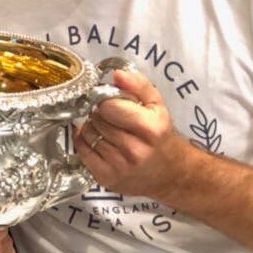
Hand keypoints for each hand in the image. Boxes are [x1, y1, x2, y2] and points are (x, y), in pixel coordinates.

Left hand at [75, 69, 189, 198]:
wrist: (170, 173)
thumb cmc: (160, 135)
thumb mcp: (157, 105)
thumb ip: (138, 85)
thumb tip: (116, 74)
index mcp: (150, 129)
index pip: (108, 106)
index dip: (107, 101)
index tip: (112, 103)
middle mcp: (135, 150)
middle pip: (97, 119)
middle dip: (101, 114)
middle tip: (112, 118)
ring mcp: (120, 167)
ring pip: (88, 133)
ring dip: (93, 127)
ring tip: (108, 130)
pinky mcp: (106, 179)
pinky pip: (82, 151)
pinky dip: (85, 141)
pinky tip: (98, 140)